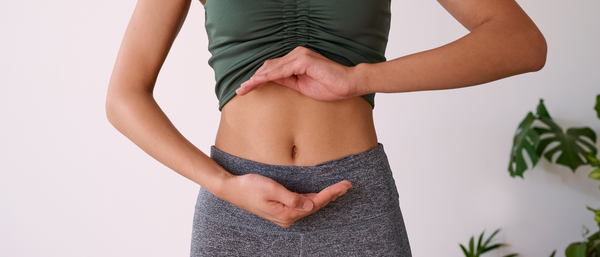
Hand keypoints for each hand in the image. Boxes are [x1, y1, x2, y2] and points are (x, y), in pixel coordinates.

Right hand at [218, 173, 351, 227]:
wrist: (232, 190)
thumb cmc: (249, 187)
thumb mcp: (271, 189)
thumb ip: (292, 198)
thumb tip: (310, 205)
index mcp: (286, 213)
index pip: (315, 203)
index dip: (331, 193)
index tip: (343, 185)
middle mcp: (287, 217)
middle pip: (315, 206)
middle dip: (332, 195)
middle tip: (347, 185)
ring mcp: (284, 215)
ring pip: (310, 206)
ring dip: (324, 197)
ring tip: (339, 189)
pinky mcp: (281, 209)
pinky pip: (302, 205)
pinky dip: (313, 199)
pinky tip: (320, 195)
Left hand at [236, 46, 366, 100]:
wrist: (349, 84)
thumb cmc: (330, 86)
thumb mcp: (302, 86)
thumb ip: (288, 81)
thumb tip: (271, 81)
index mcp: (297, 60)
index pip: (273, 68)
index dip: (258, 78)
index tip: (246, 89)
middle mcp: (296, 54)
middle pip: (269, 66)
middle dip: (253, 79)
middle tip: (240, 90)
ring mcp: (300, 56)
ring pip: (272, 68)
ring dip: (256, 79)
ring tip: (244, 89)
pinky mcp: (303, 61)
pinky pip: (281, 71)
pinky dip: (267, 78)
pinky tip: (257, 83)